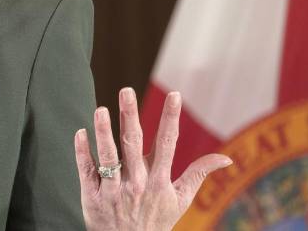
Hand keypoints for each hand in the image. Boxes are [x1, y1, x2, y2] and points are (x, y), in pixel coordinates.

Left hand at [74, 87, 231, 230]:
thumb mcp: (181, 200)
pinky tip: (80, 132)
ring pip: (108, 158)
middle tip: (126, 90)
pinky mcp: (92, 196)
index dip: (170, 118)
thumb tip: (227, 158)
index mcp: (159, 181)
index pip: (167, 144)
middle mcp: (136, 184)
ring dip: (103, 133)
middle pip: (133, 145)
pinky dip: (82, 152)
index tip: (174, 94)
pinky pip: (86, 170)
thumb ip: (198, 174)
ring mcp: (113, 190)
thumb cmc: (156, 221)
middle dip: (130, 117)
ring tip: (100, 110)